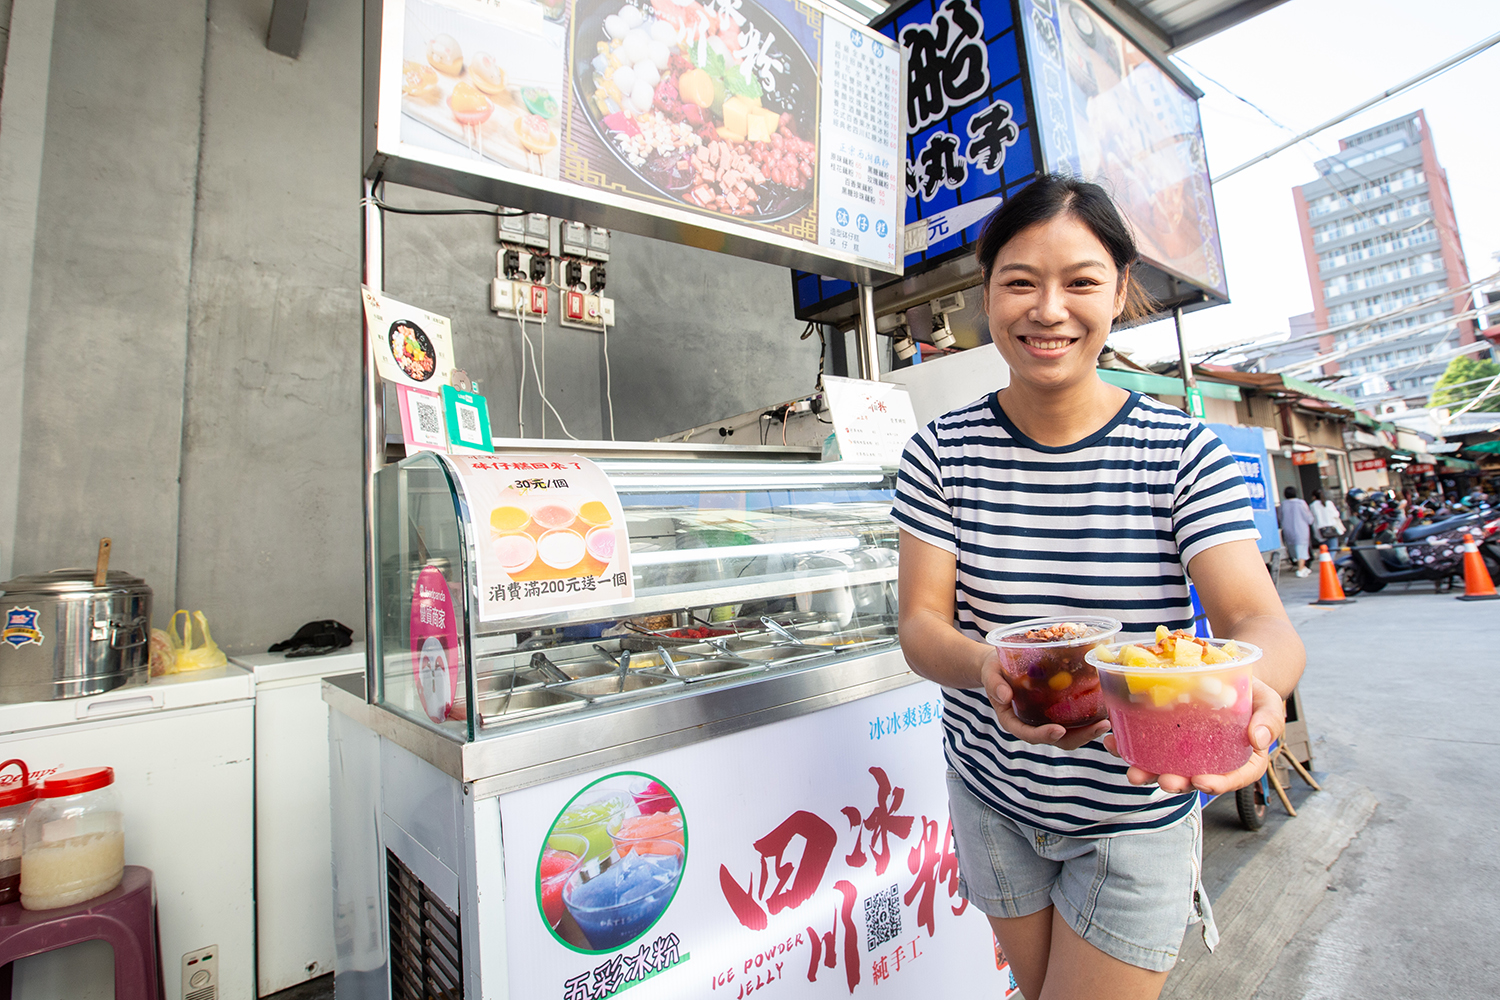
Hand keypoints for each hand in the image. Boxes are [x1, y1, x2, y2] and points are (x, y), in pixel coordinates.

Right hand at [979, 648, 1111, 750]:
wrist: (999, 664)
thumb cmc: (993, 669)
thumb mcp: (990, 672)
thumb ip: (994, 684)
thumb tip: (1004, 696)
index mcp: (1013, 721)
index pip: (1028, 734)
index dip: (1044, 735)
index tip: (1059, 730)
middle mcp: (1033, 724)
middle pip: (1057, 739)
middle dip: (1080, 737)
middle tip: (1100, 726)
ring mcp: (1046, 719)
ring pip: (1070, 733)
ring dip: (1090, 731)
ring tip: (1108, 721)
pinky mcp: (1057, 710)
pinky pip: (1074, 718)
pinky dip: (1089, 717)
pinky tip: (1105, 708)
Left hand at [1103, 676, 1285, 794]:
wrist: (1232, 675)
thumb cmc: (1254, 695)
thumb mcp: (1269, 703)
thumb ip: (1269, 720)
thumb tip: (1258, 740)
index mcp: (1241, 760)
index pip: (1233, 778)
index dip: (1217, 784)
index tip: (1202, 782)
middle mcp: (1210, 760)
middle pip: (1193, 779)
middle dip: (1177, 783)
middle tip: (1165, 781)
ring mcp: (1185, 751)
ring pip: (1165, 767)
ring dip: (1147, 772)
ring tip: (1133, 772)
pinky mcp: (1165, 736)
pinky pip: (1145, 745)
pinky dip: (1128, 746)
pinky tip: (1114, 741)